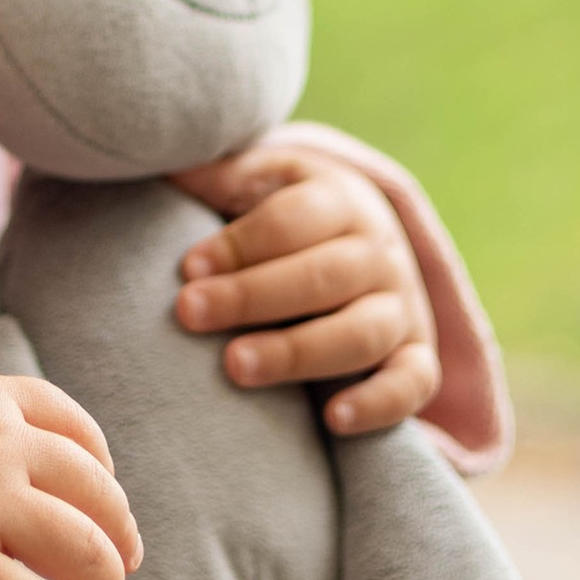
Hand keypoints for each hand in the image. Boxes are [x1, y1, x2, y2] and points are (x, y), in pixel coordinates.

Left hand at [171, 140, 439, 436]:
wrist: (361, 245)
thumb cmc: (288, 216)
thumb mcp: (261, 182)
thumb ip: (219, 176)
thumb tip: (162, 159)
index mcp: (341, 198)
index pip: (293, 219)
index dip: (239, 243)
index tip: (187, 267)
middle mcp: (379, 251)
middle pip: (324, 275)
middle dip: (253, 295)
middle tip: (189, 313)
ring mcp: (404, 306)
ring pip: (362, 332)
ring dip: (298, 352)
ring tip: (234, 367)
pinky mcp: (417, 357)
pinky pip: (413, 383)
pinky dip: (379, 403)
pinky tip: (332, 420)